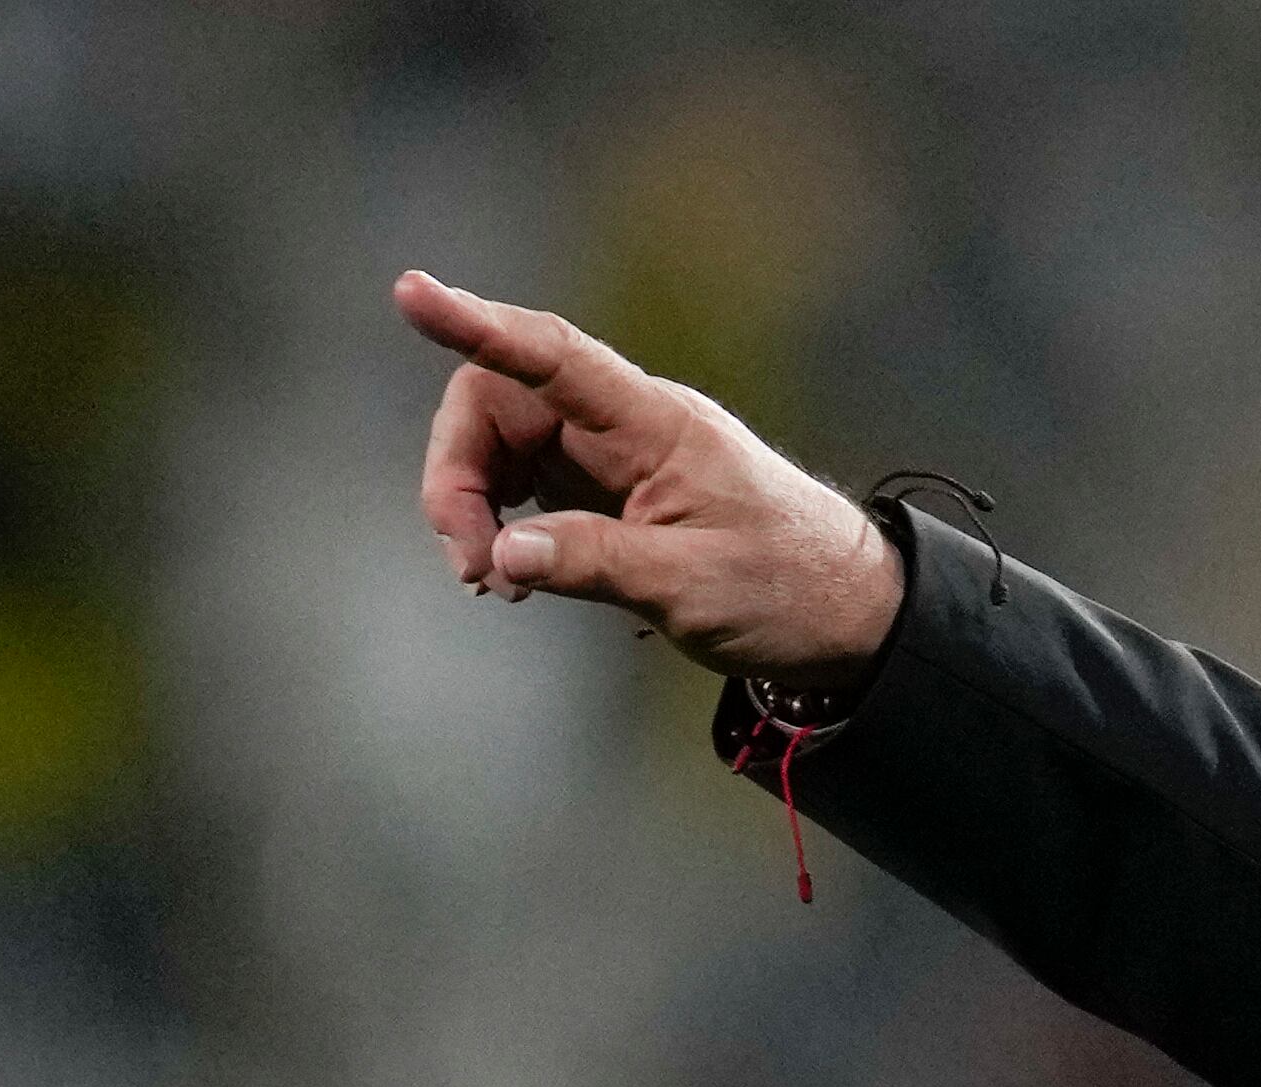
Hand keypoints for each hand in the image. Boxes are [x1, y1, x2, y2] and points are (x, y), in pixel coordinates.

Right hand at [393, 271, 902, 681]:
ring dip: (474, 510)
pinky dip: (503, 530)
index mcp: (656, 425)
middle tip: (473, 563)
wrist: (849, 616)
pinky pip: (524, 490)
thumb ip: (593, 562)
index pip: (553, 356)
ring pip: (501, 451)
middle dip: (459, 476)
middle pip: (498, 406)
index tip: (412, 295)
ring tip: (495, 583)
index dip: (478, 325)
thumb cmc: (789, 589)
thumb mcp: (692, 586)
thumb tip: (502, 554)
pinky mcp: (605, 495)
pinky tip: (510, 578)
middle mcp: (626, 426)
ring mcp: (611, 458)